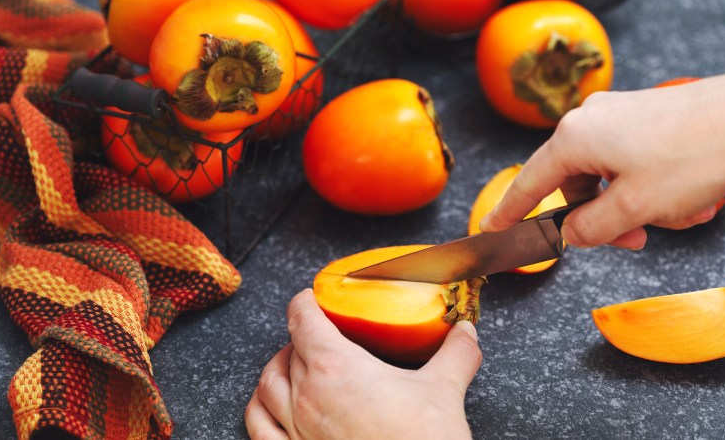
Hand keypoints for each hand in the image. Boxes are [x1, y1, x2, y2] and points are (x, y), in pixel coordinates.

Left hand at [245, 288, 481, 439]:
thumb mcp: (444, 391)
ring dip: (276, 368)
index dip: (305, 302)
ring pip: (267, 386)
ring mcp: (295, 431)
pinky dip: (259, 409)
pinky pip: (259, 428)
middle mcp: (306, 396)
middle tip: (320, 335)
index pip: (303, 319)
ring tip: (290, 363)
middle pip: (289, 351)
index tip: (312, 298)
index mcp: (335, 367)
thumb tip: (466, 332)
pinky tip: (269, 405)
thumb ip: (455, 354)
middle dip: (302, 338)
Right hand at [481, 67, 724, 248]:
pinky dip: (651, 187)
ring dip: (635, 205)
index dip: (510, 212)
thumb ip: (591, 228)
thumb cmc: (694, 155)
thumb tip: (570, 234)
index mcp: (574, 138)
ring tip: (676, 215)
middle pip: (575, 185)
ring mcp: (616, 115)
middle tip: (635, 240)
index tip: (492, 229)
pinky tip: (685, 197)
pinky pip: (631, 162)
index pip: (529, 183)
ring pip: (608, 177)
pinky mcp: (642, 115)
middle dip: (603, 219)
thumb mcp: (634, 207)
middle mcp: (588, 120)